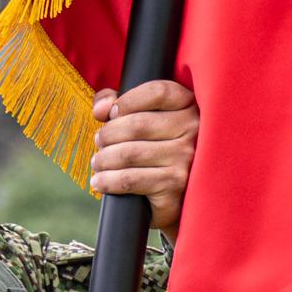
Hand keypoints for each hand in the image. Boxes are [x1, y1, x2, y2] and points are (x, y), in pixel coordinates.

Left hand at [86, 80, 197, 233]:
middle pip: (137, 124)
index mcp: (189, 107)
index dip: (127, 101)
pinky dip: (108, 181)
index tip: (112, 114)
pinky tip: (99, 182)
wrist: (177, 199)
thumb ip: (120, 104)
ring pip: (129, 153)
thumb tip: (100, 107)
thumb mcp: (145, 121)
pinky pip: (130, 179)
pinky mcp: (174, 186)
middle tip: (99, 142)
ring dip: (104, 159)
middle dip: (108, 134)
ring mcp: (186, 159)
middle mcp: (193, 130)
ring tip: (98, 163)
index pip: (157, 92)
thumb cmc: (158, 153)